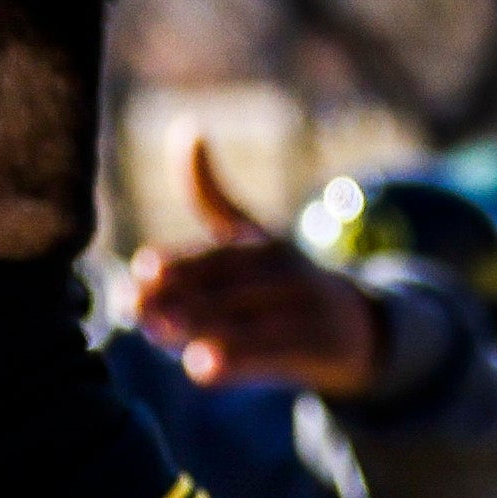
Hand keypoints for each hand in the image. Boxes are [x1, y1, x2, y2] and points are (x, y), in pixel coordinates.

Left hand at [125, 134, 389, 399]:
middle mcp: (291, 274)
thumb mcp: (255, 237)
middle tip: (136, 310)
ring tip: (160, 333)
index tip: (142, 271)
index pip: (218, 255)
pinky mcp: (321, 350)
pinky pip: (274, 358)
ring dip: (203, 327)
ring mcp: (310, 313)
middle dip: (181, 298)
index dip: (180, 262)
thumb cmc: (285, 281)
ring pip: (250, 321)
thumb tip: (188, 127)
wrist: (360, 332)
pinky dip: (237, 363)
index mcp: (267, 246)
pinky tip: (200, 370)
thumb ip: (212, 193)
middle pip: (231, 286)